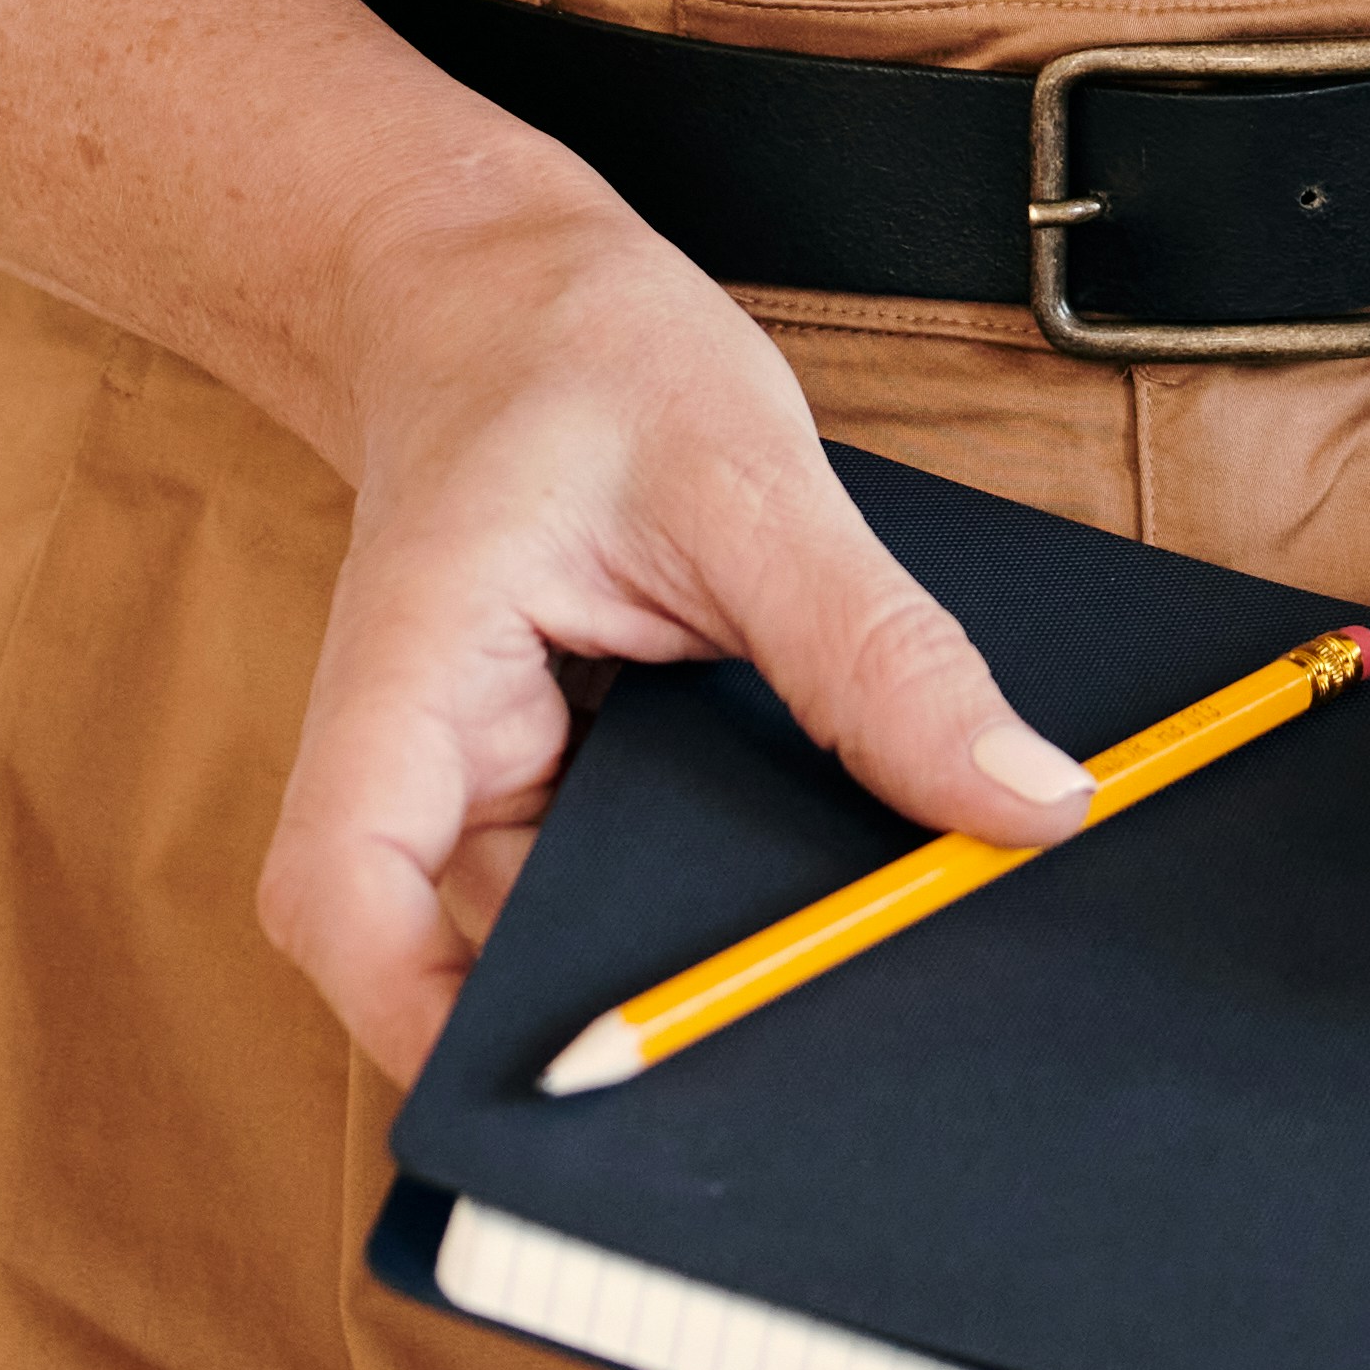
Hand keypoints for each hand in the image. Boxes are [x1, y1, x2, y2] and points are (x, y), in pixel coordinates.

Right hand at [258, 161, 1091, 1087]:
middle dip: (630, 1025)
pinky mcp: (561, 793)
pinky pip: (628, 886)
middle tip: (813, 1054)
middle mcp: (425, 767)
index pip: (339, 892)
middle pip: (475, 963)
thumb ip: (874, 646)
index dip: (419, 1016)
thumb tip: (1030, 805)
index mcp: (405, 675)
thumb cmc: (577, 353)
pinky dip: (717, 901)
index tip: (580, 1073)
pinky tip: (829, 895)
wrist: (505, 295)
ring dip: (690, 966)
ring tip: (853, 973)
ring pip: (572, 938)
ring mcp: (492, 792)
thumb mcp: (745, 468)